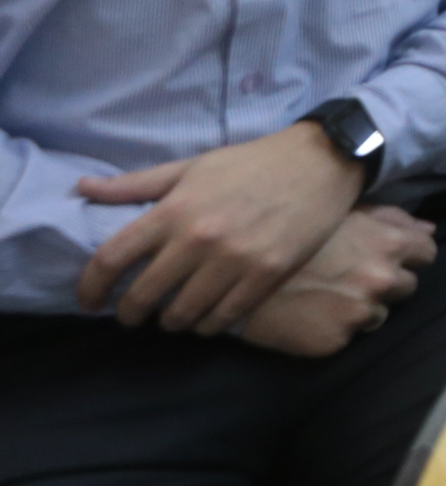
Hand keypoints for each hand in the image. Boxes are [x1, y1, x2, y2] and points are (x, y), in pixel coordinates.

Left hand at [73, 122, 364, 333]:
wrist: (322, 161)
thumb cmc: (252, 162)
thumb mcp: (192, 166)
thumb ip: (136, 184)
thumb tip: (83, 187)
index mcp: (175, 209)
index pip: (111, 259)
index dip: (90, 287)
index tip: (89, 301)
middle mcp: (199, 239)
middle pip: (142, 296)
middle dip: (130, 313)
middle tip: (132, 315)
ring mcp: (235, 260)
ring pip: (182, 315)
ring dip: (170, 322)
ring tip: (173, 316)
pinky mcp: (267, 275)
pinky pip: (223, 318)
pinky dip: (207, 325)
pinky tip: (207, 317)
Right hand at [234, 206, 435, 357]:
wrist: (234, 269)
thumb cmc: (293, 229)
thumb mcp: (344, 211)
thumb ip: (391, 219)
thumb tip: (428, 230)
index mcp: (388, 244)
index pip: (427, 254)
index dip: (409, 255)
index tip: (388, 256)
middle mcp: (381, 280)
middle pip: (407, 287)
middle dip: (386, 282)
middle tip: (350, 275)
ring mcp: (359, 313)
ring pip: (379, 314)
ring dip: (361, 307)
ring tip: (326, 294)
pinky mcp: (334, 341)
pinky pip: (348, 336)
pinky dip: (333, 327)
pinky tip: (309, 312)